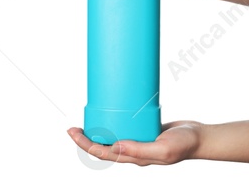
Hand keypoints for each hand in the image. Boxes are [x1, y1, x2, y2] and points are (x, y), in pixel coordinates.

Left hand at [68, 121, 202, 165]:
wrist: (200, 136)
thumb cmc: (184, 144)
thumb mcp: (164, 149)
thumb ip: (140, 151)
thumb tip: (115, 147)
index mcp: (133, 157)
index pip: (103, 153)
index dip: (85, 144)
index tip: (73, 132)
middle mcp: (132, 151)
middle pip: (102, 147)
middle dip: (85, 139)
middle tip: (72, 127)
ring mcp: (136, 141)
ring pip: (110, 138)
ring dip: (96, 132)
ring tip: (85, 121)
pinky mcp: (141, 131)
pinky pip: (122, 128)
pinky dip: (112, 122)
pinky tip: (106, 113)